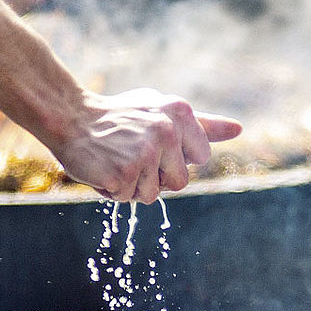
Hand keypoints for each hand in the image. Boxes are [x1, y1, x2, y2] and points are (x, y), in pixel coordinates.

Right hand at [53, 89, 242, 203]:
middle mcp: (166, 130)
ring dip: (132, 186)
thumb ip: (203, 125)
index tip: (154, 144)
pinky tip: (103, 167)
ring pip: (151, 196)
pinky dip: (113, 190)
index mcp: (180, 113)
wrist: (71, 117)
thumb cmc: (120, 117)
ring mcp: (144, 152)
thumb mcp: (162, 111)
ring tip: (116, 159)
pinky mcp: (123, 173)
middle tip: (132, 154)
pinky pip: (127, 198)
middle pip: (179, 183)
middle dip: (155, 178)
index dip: (176, 159)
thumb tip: (239, 129)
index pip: (200, 158)